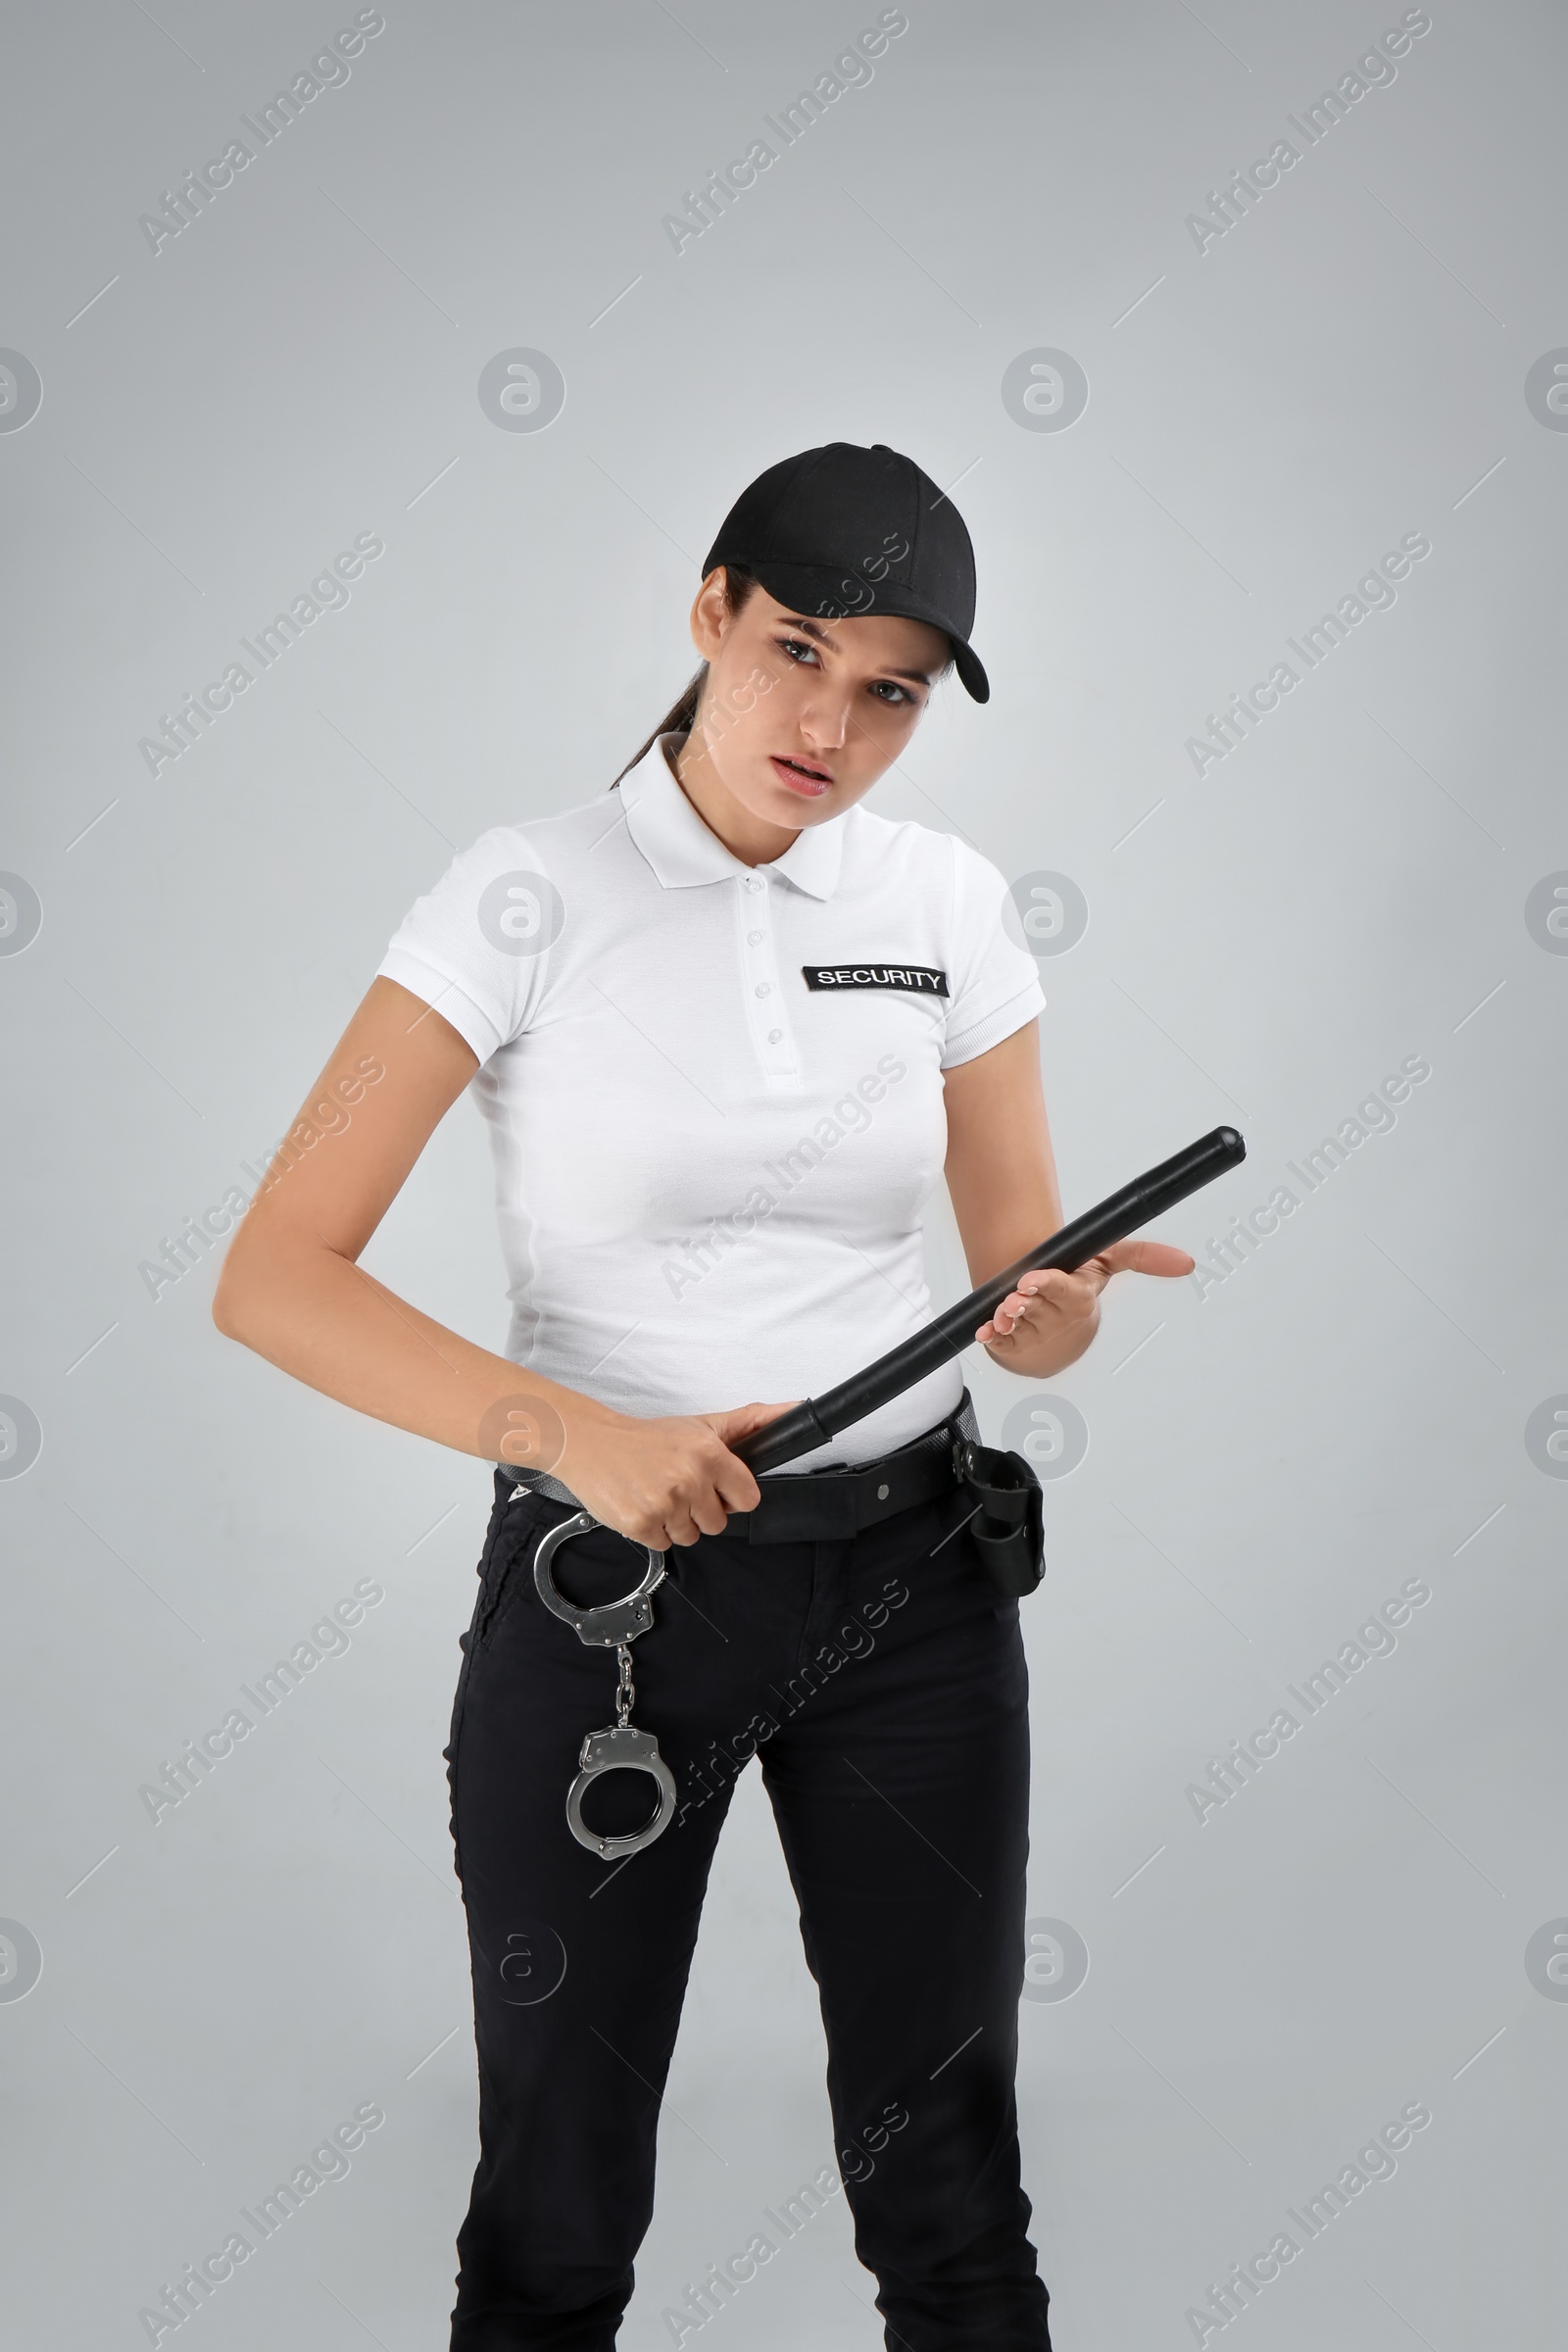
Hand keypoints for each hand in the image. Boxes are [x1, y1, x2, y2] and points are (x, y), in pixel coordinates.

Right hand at [559, 1399, 798, 1549]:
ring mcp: (664, 1504)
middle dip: (700, 1510)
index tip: (714, 1487)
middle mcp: (689, 1480)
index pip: (748, 1498)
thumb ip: (750, 1421)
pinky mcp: (641, 1524)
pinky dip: (654, 1530)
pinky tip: (643, 1504)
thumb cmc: (647, 1438)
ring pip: (692, 1536)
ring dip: (676, 1521)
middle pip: (718, 1523)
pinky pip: (665, 1544)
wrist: (591, 1443)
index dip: (731, 1496)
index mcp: (708, 1455)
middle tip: (678, 1487)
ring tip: (658, 1494)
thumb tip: (794, 1408)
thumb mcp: (702, 1425)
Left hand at [975, 1238, 1195, 1374]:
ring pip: (1016, 1326)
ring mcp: (1034, 1338)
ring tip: (1002, 1313)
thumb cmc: (1078, 1288)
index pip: (1063, 1291)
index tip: (1032, 1280)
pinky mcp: (1012, 1349)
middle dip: (1023, 1303)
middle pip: (1035, 1309)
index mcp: (1078, 1301)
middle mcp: (1057, 1322)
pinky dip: (990, 1336)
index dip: (1047, 1285)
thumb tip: (1188, 1262)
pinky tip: (987, 1331)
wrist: (1056, 1328)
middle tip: (1014, 1298)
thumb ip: (1142, 1256)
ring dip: (1005, 1319)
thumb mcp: (1107, 1265)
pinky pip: (998, 1343)